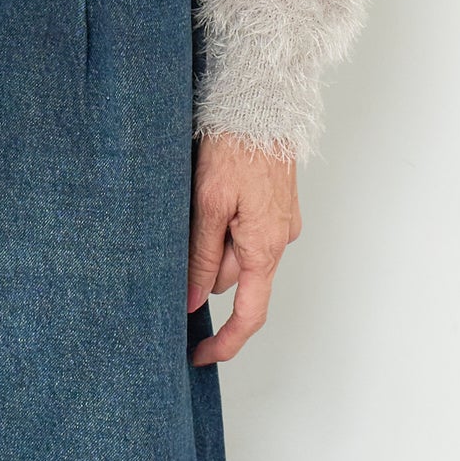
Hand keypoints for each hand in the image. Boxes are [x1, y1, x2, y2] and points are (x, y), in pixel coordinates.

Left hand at [187, 133, 301, 365]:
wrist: (261, 104)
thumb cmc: (235, 148)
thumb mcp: (209, 204)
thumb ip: (201, 255)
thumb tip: (194, 302)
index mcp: (265, 246)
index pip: (250, 314)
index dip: (225, 341)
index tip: (199, 356)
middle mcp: (278, 240)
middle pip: (232, 276)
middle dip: (204, 265)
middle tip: (180, 225)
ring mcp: (279, 222)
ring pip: (235, 251)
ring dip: (213, 239)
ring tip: (197, 199)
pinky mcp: (274, 206)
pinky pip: (244, 230)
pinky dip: (224, 224)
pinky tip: (211, 193)